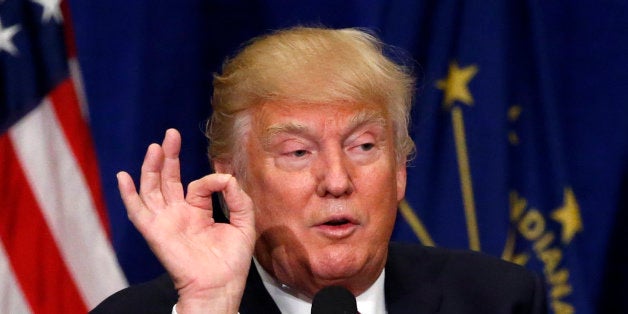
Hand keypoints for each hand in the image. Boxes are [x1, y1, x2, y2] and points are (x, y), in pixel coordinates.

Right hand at [117, 129, 255, 312]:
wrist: (220, 286)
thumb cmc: (231, 261)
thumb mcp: (244, 223)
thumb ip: (238, 198)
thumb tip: (226, 177)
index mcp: (198, 211)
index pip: (198, 185)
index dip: (212, 179)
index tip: (225, 181)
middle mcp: (179, 213)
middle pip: (168, 179)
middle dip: (169, 156)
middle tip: (171, 134)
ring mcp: (165, 221)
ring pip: (152, 188)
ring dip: (151, 167)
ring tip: (155, 146)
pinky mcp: (155, 232)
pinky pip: (137, 211)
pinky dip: (128, 194)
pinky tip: (123, 176)